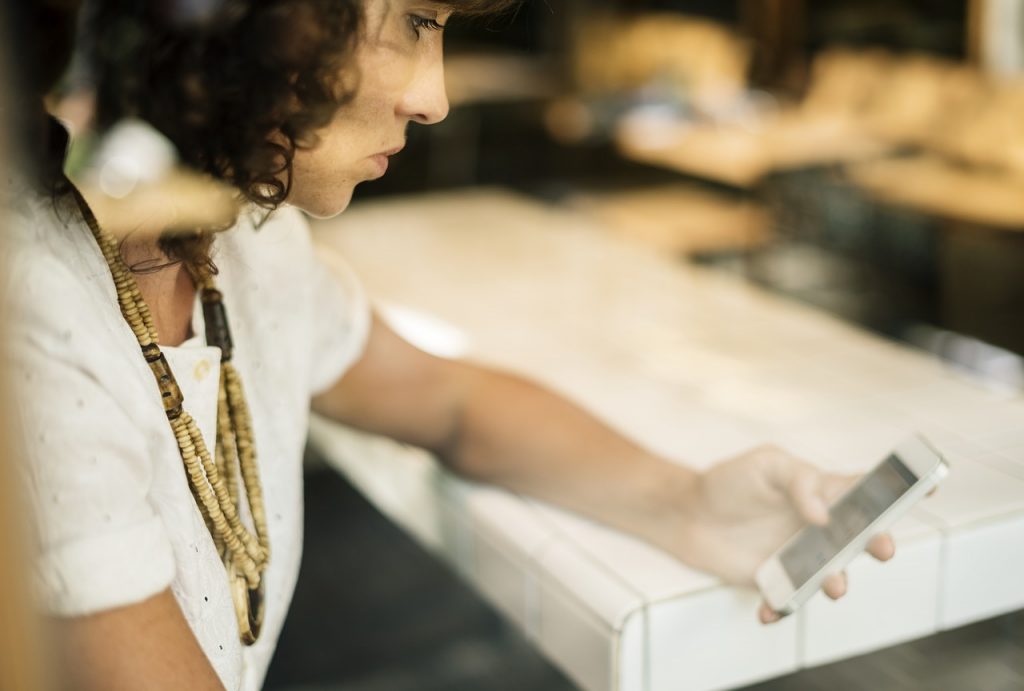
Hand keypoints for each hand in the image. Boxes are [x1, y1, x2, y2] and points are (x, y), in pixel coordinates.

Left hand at [668, 444, 894, 622]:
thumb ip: (799, 481)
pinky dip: (783, 607)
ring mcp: (802, 556)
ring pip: (832, 575)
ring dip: (837, 583)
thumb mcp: (765, 464)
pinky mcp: (777, 580)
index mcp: (823, 492)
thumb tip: (822, 514)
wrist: (689, 513)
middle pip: (861, 538)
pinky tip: (770, 608)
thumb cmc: (730, 482)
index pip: (867, 490)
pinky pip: (790, 600)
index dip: (899, 489)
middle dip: (878, 544)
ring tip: (832, 586)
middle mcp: (821, 527)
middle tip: (882, 548)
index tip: (927, 487)